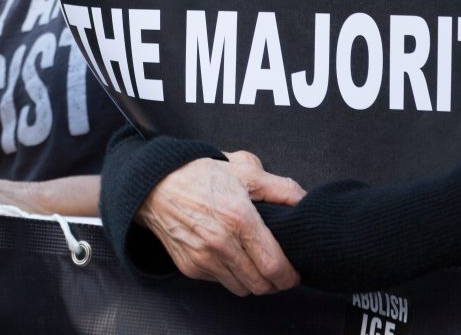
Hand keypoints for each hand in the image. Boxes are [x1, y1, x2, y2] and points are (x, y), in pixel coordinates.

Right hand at [136, 151, 304, 295]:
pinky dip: (229, 274)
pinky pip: (220, 282)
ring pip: (242, 289)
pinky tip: (229, 255)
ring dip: (253, 281)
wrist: (156, 185)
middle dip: (275, 282)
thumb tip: (305, 201)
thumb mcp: (244, 170)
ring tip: (254, 263)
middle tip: (278, 269)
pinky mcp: (190, 267)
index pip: (274, 266)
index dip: (290, 275)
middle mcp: (221, 242)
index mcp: (239, 218)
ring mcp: (203, 258)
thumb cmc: (200, 175)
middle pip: (261, 285)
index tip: (294, 272)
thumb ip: (280, 187)